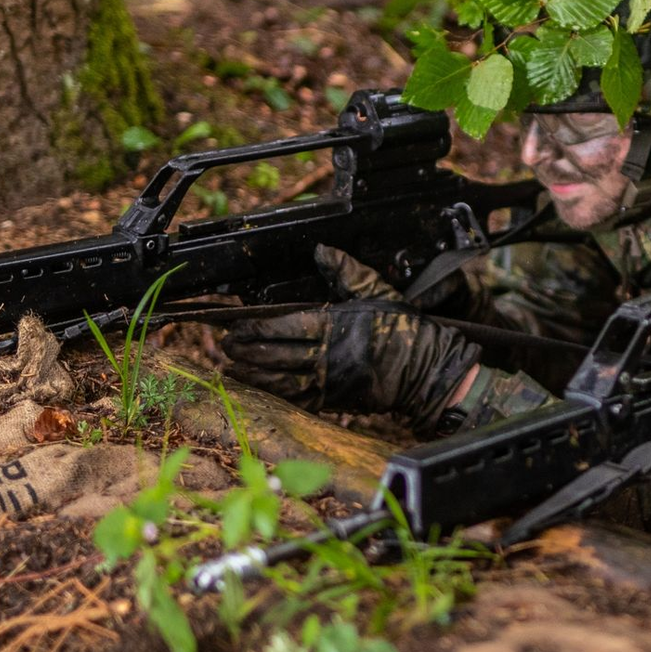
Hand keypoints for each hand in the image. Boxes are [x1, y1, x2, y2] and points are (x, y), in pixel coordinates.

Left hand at [221, 245, 479, 430]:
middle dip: (246, 351)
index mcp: (335, 325)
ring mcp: (330, 381)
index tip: (234, 327)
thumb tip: (322, 251)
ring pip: (281, 380)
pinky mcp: (336, 400)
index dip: (256, 329)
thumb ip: (347, 272)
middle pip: (276, 354)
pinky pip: (299, 399)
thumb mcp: (377, 292)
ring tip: (230, 368)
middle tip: (223, 346)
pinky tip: (258, 388)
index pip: (285, 326)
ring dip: (253, 375)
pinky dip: (275, 394)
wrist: (427, 371)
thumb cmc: (404, 330)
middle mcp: (328, 355)